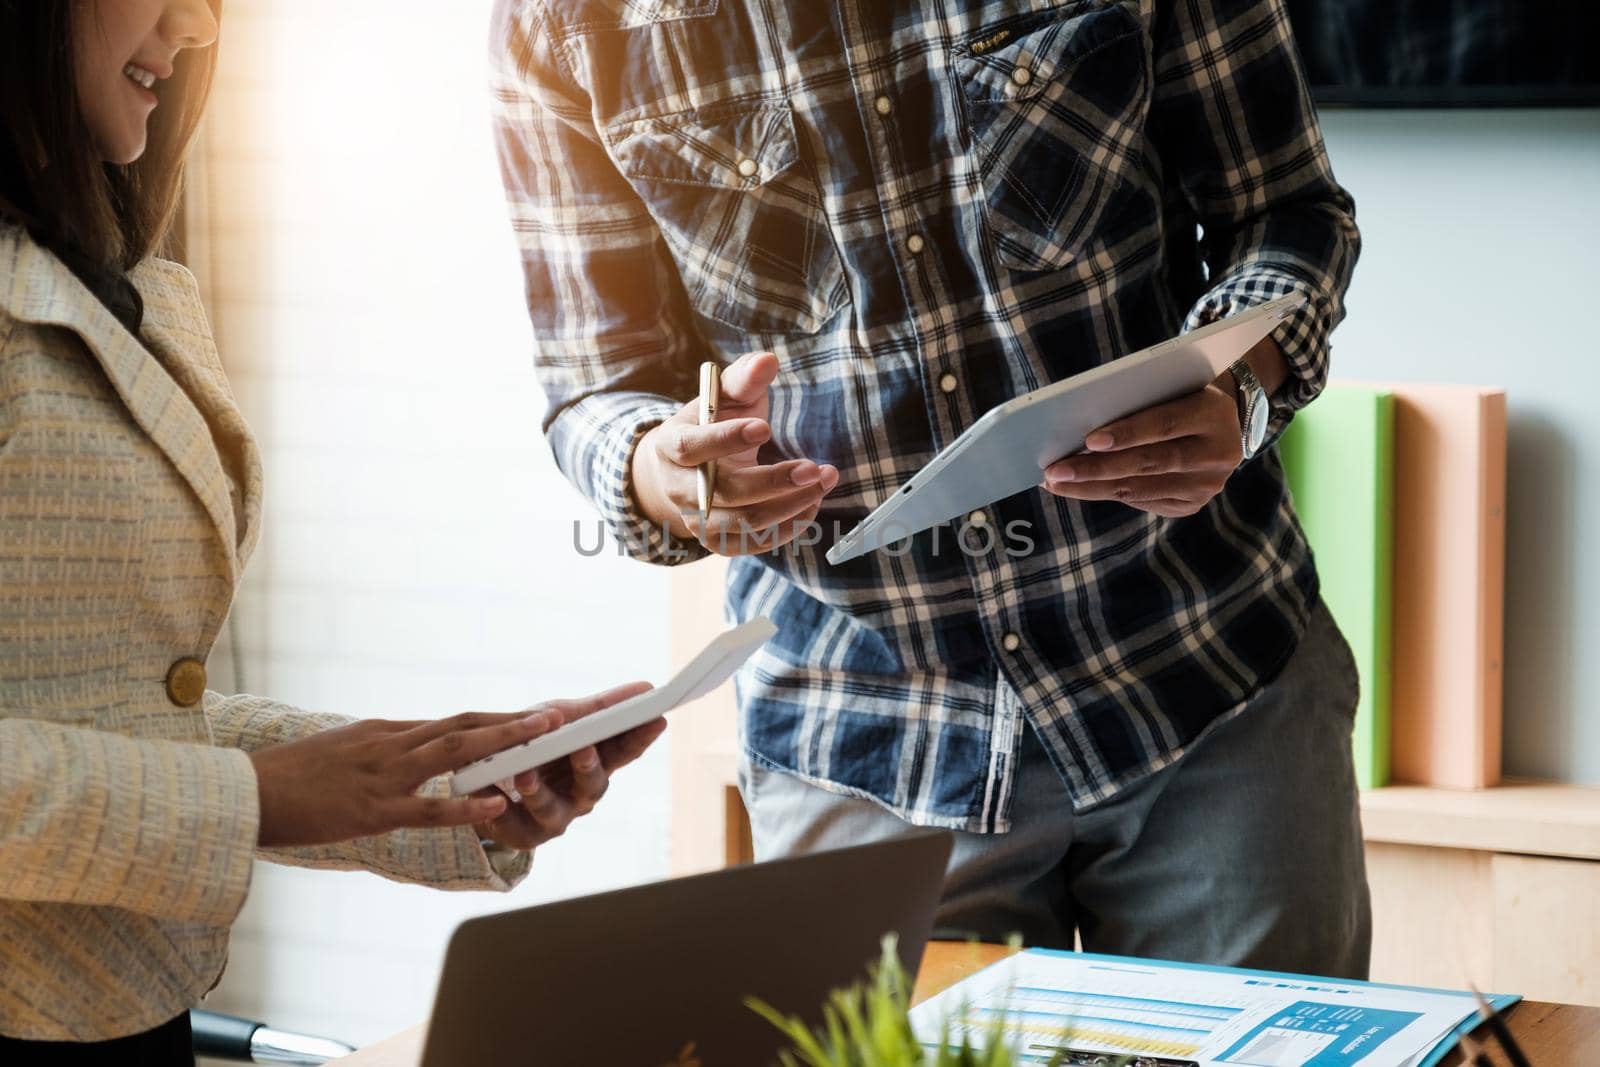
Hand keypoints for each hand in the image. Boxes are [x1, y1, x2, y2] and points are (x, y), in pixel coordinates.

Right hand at [250, 711, 561, 847]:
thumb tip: (416, 749)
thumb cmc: (291, 778)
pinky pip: (427, 806)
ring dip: (503, 743)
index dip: (498, 720)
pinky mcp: (372, 810)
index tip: (534, 718)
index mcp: (386, 732)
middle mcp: (391, 744)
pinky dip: (465, 803)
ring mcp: (383, 775)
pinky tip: (497, 804)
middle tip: (559, 716)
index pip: (454, 722)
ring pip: (454, 752)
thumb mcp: (344, 752)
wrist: (245, 793)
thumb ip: (383, 751)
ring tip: (543, 739)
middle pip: (464, 726)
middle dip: (514, 722)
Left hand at [473, 682, 667, 851]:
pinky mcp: (523, 834)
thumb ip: (598, 709)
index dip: (641, 737)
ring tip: (524, 775)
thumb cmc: (537, 746)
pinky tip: (491, 799)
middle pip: (594, 784)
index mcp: (596, 763)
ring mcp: (554, 817)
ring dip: (539, 792)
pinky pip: (513, 825)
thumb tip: (645, 688)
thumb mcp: (562, 719)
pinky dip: (501, 811)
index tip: (656, 718)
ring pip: (552, 810)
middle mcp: (581, 794)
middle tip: (583, 748)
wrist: (491, 781)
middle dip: (589, 767)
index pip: (624, 750)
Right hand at [632, 351, 839, 554]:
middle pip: (725, 493)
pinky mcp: (719, 542)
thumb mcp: (721, 397)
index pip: (692, 447)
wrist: (683, 470)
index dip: (726, 439)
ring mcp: (698, 521)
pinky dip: (787, 527)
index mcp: (671, 447)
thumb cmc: (710, 424)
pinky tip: (812, 503)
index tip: (765, 428)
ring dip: (789, 506)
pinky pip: (755, 544)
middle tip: (814, 468)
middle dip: (774, 481)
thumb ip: (743, 379)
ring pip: (744, 523)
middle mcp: (681, 489)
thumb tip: (768, 360)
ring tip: (823, 481)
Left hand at [1041, 381, 1241, 517]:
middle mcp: (1217, 454)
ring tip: (1057, 483)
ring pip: (1141, 489)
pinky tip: (1079, 488)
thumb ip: (1141, 401)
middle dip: (1097, 469)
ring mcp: (1207, 485)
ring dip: (1093, 488)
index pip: (1165, 424)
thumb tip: (1080, 424)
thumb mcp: (1173, 388)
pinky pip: (1143, 502)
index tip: (1088, 441)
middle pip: (1149, 463)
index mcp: (1213, 414)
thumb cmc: (1181, 397)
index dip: (1127, 434)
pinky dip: (1108, 494)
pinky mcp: (1192, 504)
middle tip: (1056, 470)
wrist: (1222, 427)